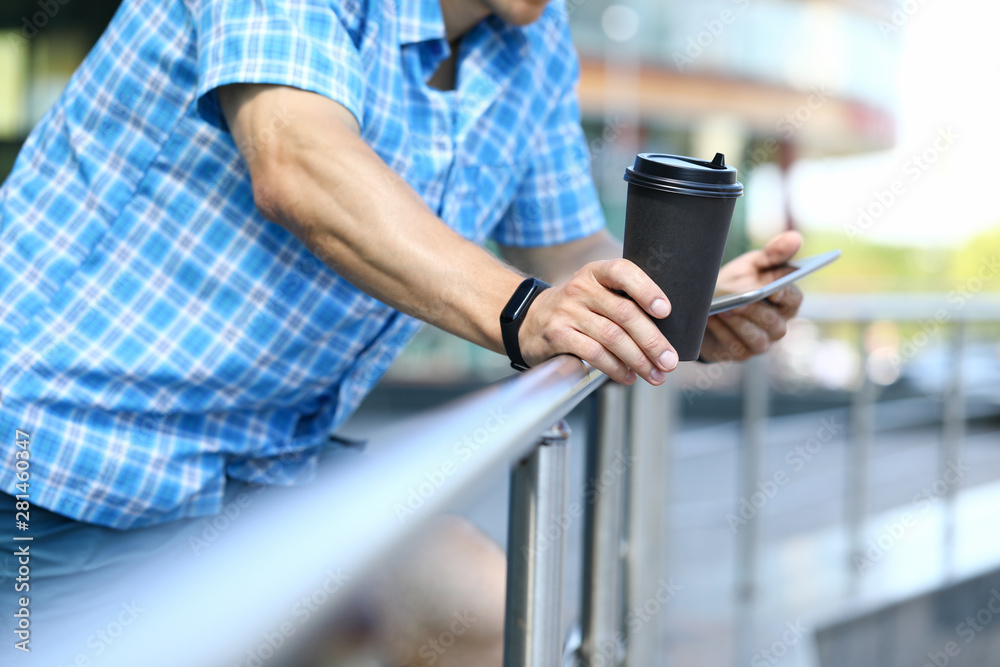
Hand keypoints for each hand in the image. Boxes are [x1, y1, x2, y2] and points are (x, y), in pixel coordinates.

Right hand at [518, 259, 679, 384]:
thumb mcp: (594, 293)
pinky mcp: (557, 336)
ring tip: (655, 374)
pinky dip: (615, 368)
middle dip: (652, 340)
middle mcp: (580, 289)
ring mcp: (567, 312)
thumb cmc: (576, 309)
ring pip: (612, 337)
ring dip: (638, 360)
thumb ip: (623, 301)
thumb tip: (668, 331)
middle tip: (669, 360)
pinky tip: (627, 376)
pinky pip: (593, 353)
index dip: (647, 290)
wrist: (528, 320)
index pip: (623, 272)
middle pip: (624, 314)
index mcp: (595, 272)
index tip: (666, 311)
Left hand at [700, 231, 804, 362]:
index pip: (794, 299)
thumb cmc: (738, 283)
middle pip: (774, 323)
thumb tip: (795, 237)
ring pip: (757, 339)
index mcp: (786, 302)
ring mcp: (761, 342)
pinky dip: (723, 332)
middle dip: (755, 311)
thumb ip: (773, 253)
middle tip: (738, 300)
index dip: (785, 294)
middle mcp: (778, 325)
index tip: (774, 287)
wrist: (709, 305)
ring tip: (722, 309)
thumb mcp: (753, 265)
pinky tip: (711, 319)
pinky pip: (736, 347)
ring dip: (739, 323)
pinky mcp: (741, 354)